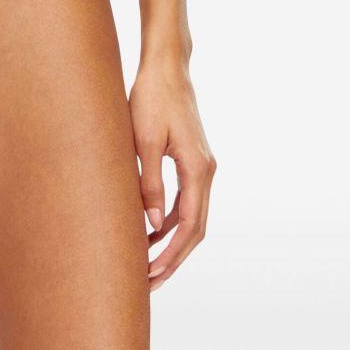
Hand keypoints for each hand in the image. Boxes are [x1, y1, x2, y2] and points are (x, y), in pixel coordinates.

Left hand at [129, 57, 215, 290]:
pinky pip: (185, 199)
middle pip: (195, 228)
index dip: (171, 255)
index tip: (152, 275)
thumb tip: (152, 225)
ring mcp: (201, 165)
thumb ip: (149, 183)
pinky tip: (148, 229)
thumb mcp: (143, 141)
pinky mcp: (192, 159)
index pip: (189, 227)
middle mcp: (206, 170)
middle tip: (148, 282)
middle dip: (173, 257)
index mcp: (198, 169)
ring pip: (191, 215)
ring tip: (144, 262)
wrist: (166, 67)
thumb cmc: (151, 98)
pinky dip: (169, 218)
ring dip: (170, 240)